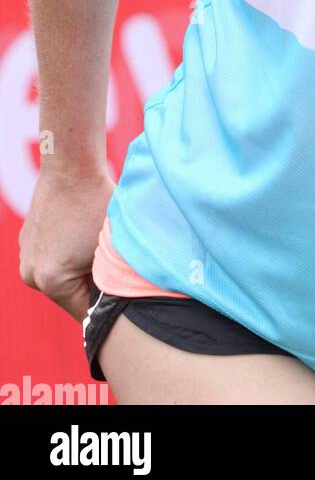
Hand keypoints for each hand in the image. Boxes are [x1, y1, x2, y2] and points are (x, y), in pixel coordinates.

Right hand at [19, 166, 116, 322]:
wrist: (71, 166)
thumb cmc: (97, 204)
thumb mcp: (110, 250)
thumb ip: (111, 283)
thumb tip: (119, 303)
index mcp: (51, 281)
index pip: (85, 312)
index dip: (108, 305)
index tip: (125, 295)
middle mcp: (31, 274)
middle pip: (72, 296)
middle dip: (94, 286)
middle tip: (115, 264)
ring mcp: (25, 257)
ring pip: (62, 278)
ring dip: (81, 269)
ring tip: (97, 244)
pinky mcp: (27, 242)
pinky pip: (52, 259)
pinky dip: (69, 254)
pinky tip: (83, 234)